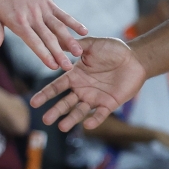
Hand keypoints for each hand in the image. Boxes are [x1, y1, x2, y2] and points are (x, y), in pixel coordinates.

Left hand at [0, 0, 87, 70]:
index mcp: (19, 23)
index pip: (34, 42)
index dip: (44, 55)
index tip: (53, 66)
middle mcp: (33, 17)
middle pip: (49, 38)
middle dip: (59, 53)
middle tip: (68, 67)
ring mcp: (43, 9)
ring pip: (59, 27)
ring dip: (69, 40)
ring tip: (79, 52)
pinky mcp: (49, 2)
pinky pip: (63, 14)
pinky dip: (73, 22)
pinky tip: (84, 31)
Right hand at [32, 37, 146, 130]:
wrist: (135, 58)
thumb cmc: (113, 50)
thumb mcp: (92, 45)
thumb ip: (76, 46)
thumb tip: (56, 41)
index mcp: (76, 75)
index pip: (57, 87)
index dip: (45, 94)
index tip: (33, 102)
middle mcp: (82, 89)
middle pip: (65, 102)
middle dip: (55, 111)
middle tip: (45, 120)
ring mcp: (95, 98)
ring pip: (79, 111)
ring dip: (71, 119)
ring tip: (62, 127)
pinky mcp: (108, 104)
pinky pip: (99, 114)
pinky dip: (93, 120)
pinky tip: (87, 125)